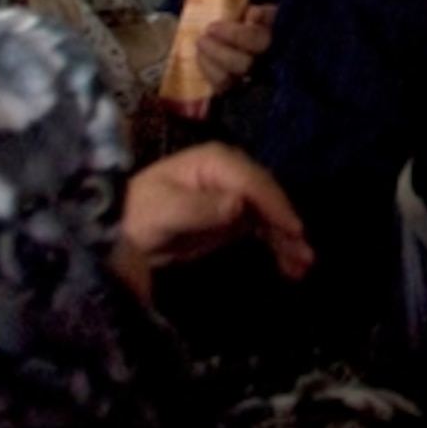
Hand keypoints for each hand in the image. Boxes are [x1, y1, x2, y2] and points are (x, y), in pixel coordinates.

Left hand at [114, 143, 312, 303]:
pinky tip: (290, 266)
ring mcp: (234, 194)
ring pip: (269, 215)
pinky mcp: (233, 217)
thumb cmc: (138, 215)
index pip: (253, 182)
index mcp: (215, 161)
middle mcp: (230, 173)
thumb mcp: (164, 211)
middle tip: (305, 254)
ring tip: (303, 266)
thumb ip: (201, 207)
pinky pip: (261, 229)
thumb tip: (239, 203)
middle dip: (287, 224)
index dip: (275, 205)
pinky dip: (276, 245)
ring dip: (287, 239)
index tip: (294, 230)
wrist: (120, 232)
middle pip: (267, 197)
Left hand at [190, 0, 275, 99]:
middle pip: (261, 47)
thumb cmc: (227, 25)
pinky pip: (225, 85)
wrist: (212, 57)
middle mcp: (269, 50)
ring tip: (201, 42)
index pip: (276, 22)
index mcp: (273, 26)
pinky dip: (211, 71)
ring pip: (242, 68)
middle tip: (211, 28)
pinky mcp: (236, 89)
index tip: (251, 13)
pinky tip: (201, 57)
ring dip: (219, 55)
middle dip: (236, 37)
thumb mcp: (230, 2)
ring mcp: (254, 72)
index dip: (266, 19)